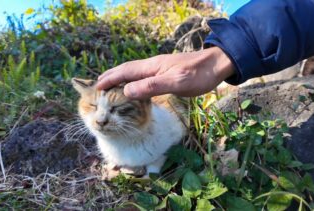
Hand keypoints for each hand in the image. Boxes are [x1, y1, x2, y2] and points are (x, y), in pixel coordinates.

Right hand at [96, 47, 234, 98]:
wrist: (217, 65)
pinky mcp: (166, 72)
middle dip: (111, 76)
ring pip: (134, 72)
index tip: (97, 87)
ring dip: (120, 78)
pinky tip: (135, 86)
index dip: (110, 79)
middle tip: (99, 86)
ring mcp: (160, 68)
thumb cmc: (199, 75)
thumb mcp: (176, 82)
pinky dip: (133, 80)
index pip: (125, 72)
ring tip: (111, 86)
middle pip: (127, 69)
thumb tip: (127, 91)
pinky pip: (143, 76)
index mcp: (152, 67)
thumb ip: (152, 86)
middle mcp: (153, 65)